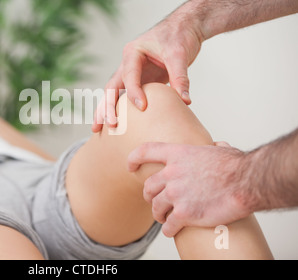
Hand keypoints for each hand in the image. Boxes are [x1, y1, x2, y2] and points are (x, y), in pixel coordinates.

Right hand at [92, 13, 202, 131]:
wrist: (185, 27)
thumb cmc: (180, 35)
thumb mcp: (180, 55)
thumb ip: (181, 77)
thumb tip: (185, 101)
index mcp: (133, 52)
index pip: (129, 75)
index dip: (134, 92)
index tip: (142, 107)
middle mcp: (128, 63)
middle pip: (112, 87)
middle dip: (107, 106)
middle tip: (108, 125)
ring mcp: (132, 73)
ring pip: (114, 94)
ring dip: (106, 110)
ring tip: (98, 129)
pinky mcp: (140, 80)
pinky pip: (126, 96)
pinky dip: (119, 109)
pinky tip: (115, 124)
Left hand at [127, 141, 250, 236]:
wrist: (246, 182)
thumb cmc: (237, 166)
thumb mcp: (220, 149)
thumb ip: (211, 148)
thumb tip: (218, 145)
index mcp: (177, 154)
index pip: (145, 151)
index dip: (134, 159)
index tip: (130, 166)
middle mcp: (172, 173)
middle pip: (149, 186)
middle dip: (149, 195)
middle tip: (153, 201)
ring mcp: (175, 193)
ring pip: (156, 207)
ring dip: (158, 214)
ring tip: (162, 218)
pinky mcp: (184, 213)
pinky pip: (168, 225)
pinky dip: (168, 229)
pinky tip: (172, 231)